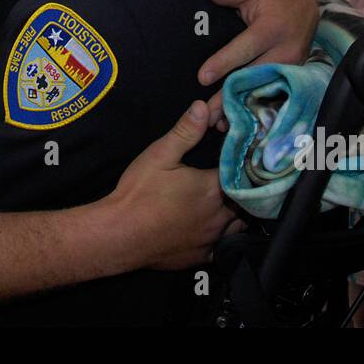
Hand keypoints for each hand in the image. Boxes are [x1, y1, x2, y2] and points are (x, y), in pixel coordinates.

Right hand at [106, 100, 240, 269]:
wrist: (118, 236)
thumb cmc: (138, 193)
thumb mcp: (159, 154)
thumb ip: (185, 130)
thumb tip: (204, 106)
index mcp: (213, 188)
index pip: (241, 171)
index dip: (241, 161)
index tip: (238, 154)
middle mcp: (220, 216)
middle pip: (245, 199)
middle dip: (242, 187)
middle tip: (233, 175)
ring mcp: (212, 239)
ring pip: (239, 224)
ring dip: (237, 212)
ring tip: (227, 200)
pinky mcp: (202, 256)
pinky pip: (223, 246)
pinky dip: (223, 236)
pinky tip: (211, 227)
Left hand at [198, 0, 317, 126]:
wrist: (304, 7)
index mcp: (271, 29)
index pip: (244, 48)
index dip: (223, 63)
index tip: (202, 78)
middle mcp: (284, 51)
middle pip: (252, 77)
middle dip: (229, 97)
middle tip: (206, 114)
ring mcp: (291, 67)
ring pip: (262, 90)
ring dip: (241, 108)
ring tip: (218, 123)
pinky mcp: (292, 77)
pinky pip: (271, 94)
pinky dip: (254, 107)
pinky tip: (238, 120)